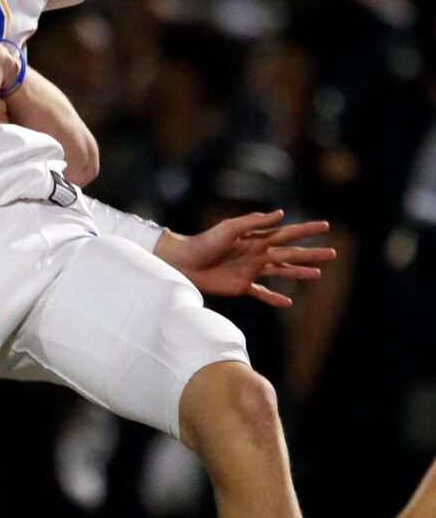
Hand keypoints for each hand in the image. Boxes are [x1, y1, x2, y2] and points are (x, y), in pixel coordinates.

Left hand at [160, 210, 335, 307]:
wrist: (184, 262)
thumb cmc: (205, 242)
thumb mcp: (229, 229)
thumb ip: (253, 222)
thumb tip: (281, 214)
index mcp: (257, 238)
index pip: (288, 232)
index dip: (307, 229)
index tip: (326, 226)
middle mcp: (258, 253)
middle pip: (291, 253)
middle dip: (312, 253)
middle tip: (333, 253)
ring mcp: (251, 271)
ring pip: (282, 272)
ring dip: (300, 273)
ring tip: (318, 275)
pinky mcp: (241, 286)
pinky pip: (262, 293)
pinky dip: (275, 298)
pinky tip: (288, 303)